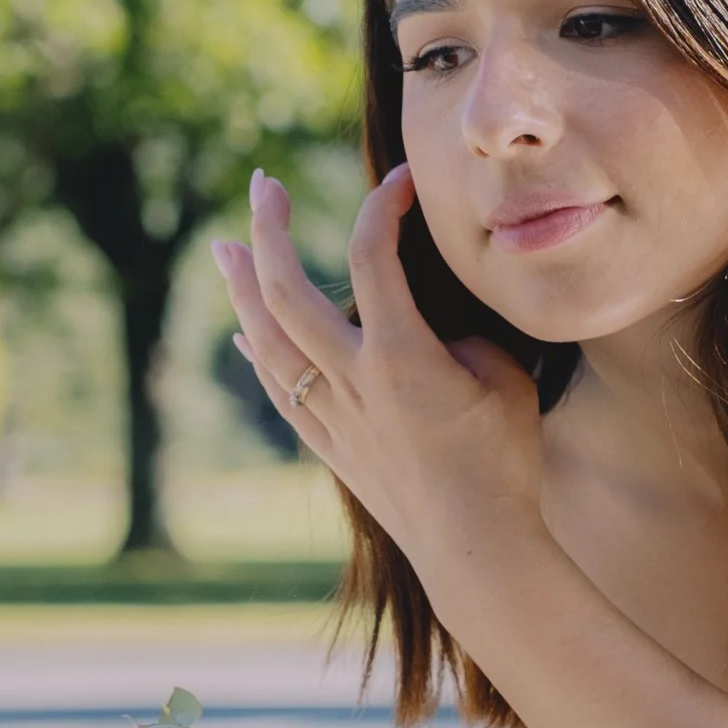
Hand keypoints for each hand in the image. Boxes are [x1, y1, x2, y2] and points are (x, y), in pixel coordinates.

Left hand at [214, 166, 545, 566]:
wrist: (476, 546)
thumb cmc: (504, 460)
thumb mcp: (503, 378)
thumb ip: (460, 332)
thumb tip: (424, 316)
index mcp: (401, 355)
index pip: (373, 255)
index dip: (382, 204)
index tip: (401, 181)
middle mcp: (352, 380)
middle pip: (287, 291)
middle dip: (268, 228)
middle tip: (263, 184)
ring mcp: (333, 415)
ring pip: (267, 340)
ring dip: (242, 288)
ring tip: (224, 246)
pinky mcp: (329, 445)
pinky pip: (277, 390)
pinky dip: (256, 354)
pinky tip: (241, 333)